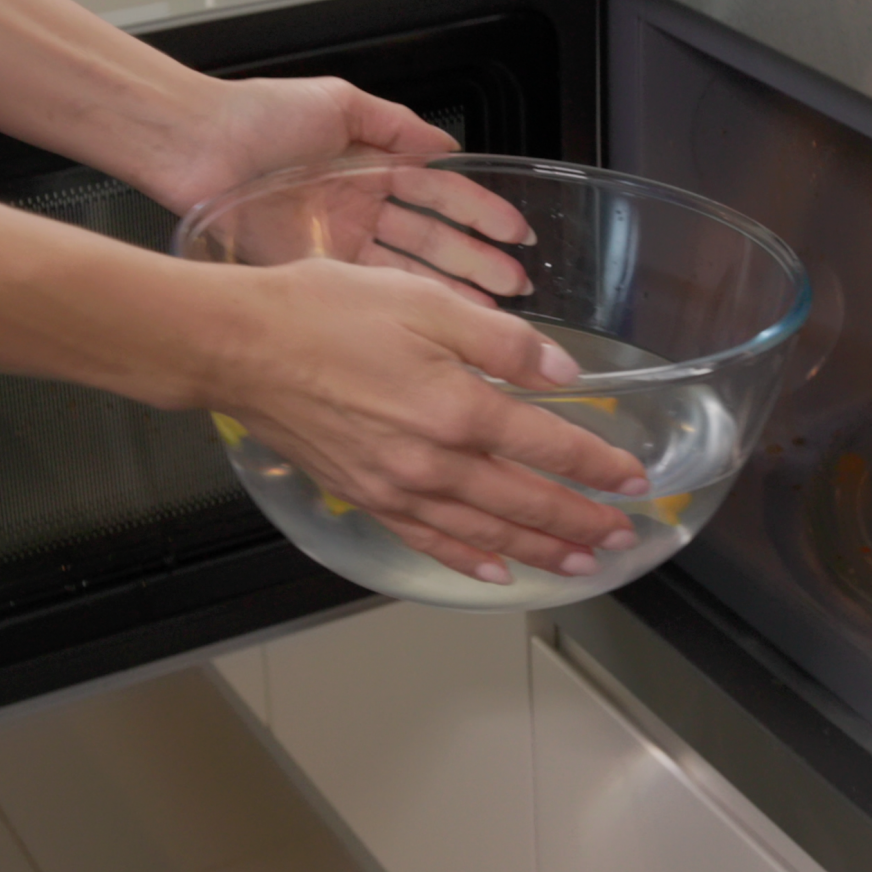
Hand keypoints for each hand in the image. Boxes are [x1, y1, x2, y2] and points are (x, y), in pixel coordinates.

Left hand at [149, 76, 538, 302]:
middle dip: (477, 262)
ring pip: (408, 270)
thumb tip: (444, 143)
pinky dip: (404, 303)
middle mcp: (360, 207)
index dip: (480, 212)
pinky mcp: (312, 267)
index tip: (514, 232)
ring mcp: (339, 240)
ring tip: (490, 311)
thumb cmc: (256, 115)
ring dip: (451, 290)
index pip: (441, 194)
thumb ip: (396, 125)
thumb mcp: (339, 103)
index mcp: (371, 166)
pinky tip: (436, 317)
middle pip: (433, 239)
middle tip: (515, 285)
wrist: (195, 145)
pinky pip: (368, 288)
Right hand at [201, 258, 652, 584]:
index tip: (633, 480)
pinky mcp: (366, 497)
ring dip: (539, 551)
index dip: (598, 466)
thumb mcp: (424, 300)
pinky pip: (429, 541)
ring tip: (580, 565)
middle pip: (526, 503)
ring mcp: (398, 488)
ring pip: (486, 532)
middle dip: (581, 523)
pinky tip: (496, 571)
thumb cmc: (324, 312)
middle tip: (622, 538)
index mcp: (459, 407)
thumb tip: (561, 372)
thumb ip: (502, 340)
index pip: (549, 446)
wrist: (237, 347)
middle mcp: (435, 460)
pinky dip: (468, 560)